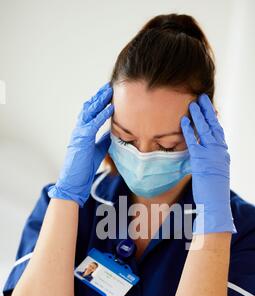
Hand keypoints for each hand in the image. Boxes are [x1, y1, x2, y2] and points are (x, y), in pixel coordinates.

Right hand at [48, 82, 113, 206]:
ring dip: (100, 100)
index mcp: (82, 131)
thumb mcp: (98, 150)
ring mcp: (79, 133)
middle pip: (89, 107)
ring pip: (89, 111)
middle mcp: (79, 129)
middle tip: (109, 85)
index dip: (99, 101)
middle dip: (99, 96)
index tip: (108, 92)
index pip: (90, 112)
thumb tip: (113, 133)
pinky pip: (93, 124)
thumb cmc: (84, 168)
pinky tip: (111, 108)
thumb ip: (104, 140)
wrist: (73, 181)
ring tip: (110, 91)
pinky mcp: (82, 140)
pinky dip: (102, 115)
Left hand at [180, 94, 235, 233]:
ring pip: (205, 130)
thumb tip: (204, 161)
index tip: (210, 108)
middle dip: (207, 111)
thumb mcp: (214, 176)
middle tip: (202, 98)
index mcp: (223, 155)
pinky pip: (194, 141)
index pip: (219, 132)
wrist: (215, 205)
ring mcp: (211, 155)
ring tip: (193, 103)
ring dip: (199, 116)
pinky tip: (184, 120)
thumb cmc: (213, 195)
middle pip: (213, 126)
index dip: (214, 119)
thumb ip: (210, 165)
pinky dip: (189, 130)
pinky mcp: (201, 161)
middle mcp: (219, 152)